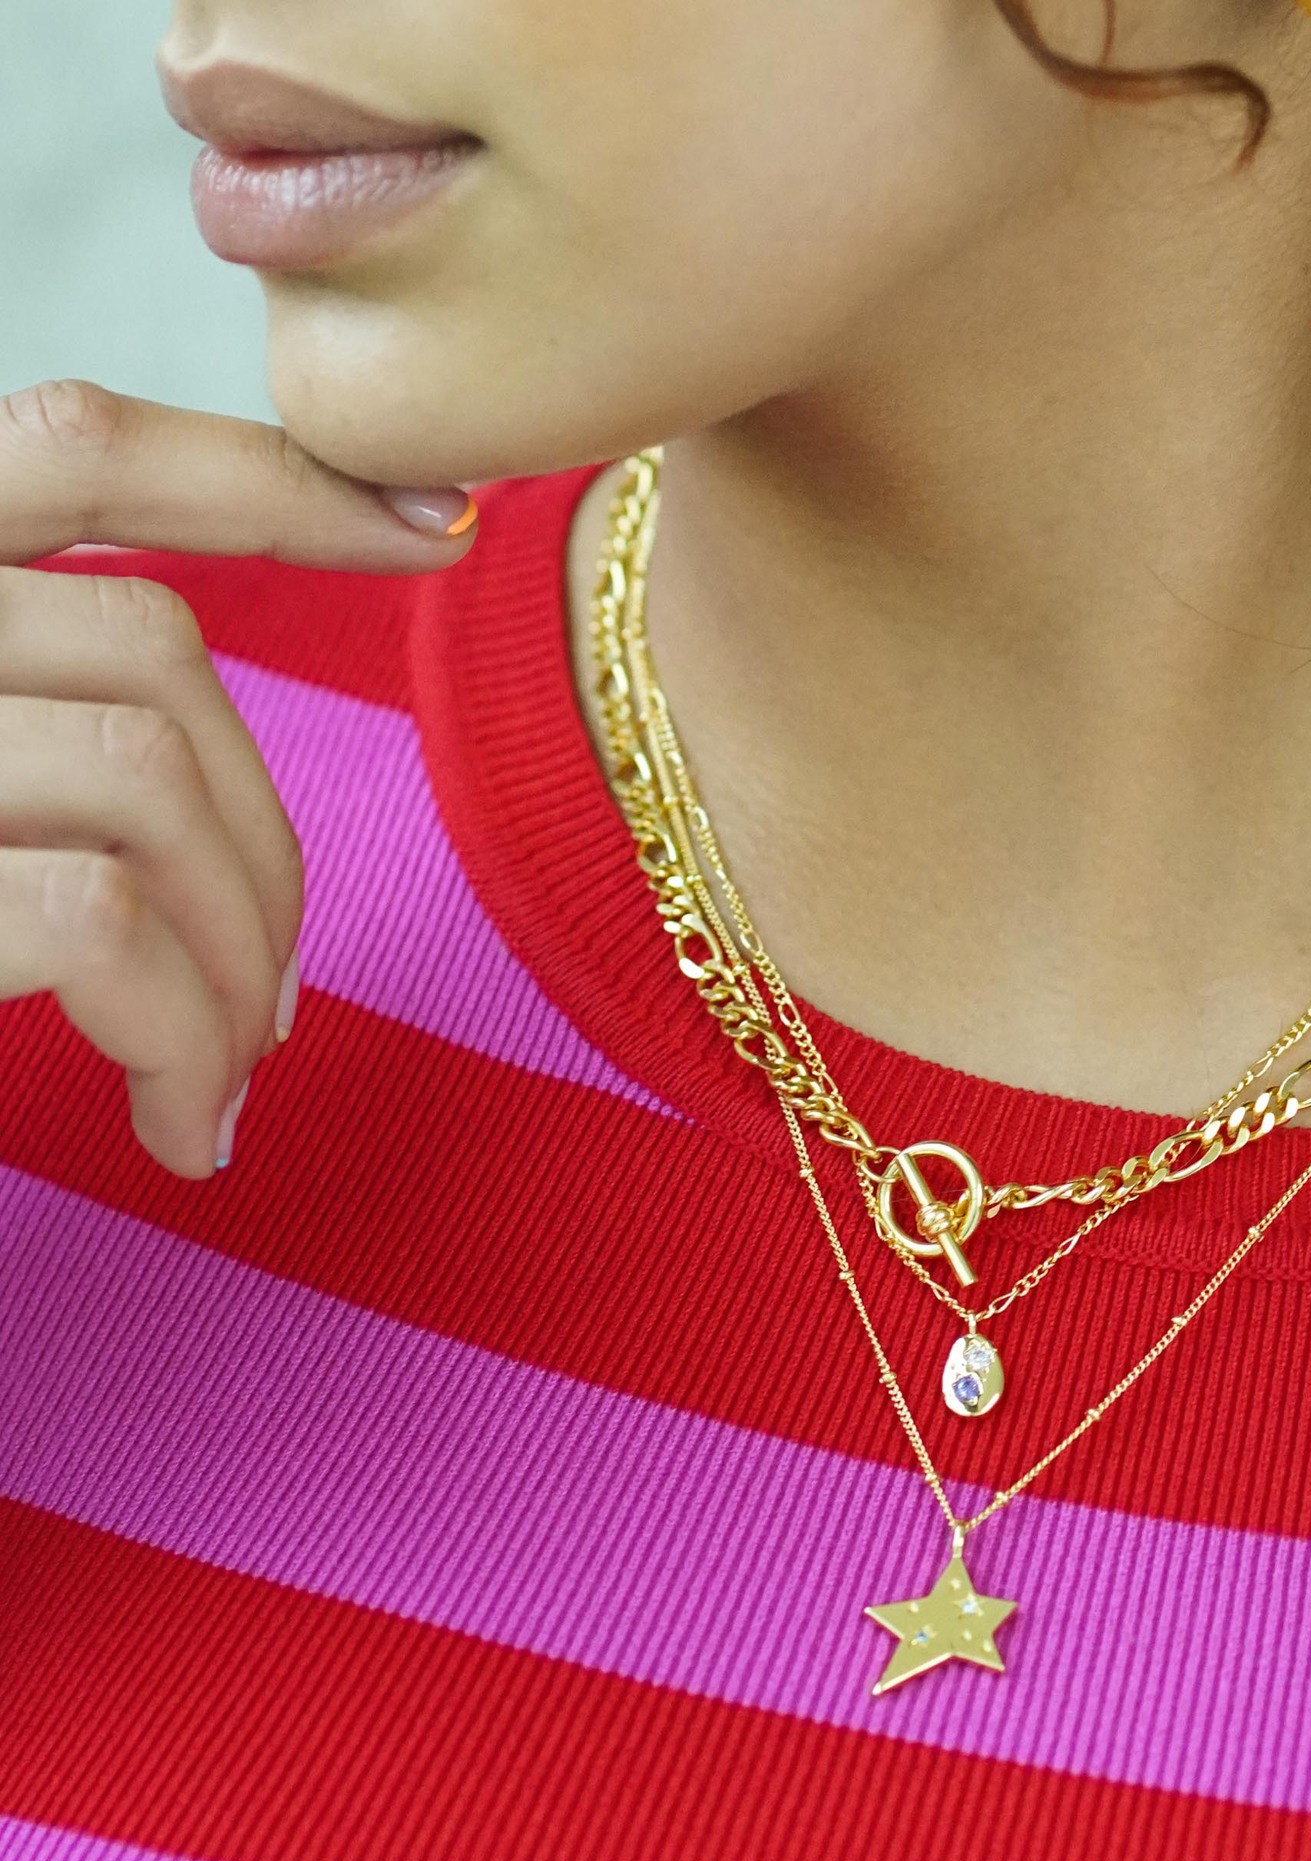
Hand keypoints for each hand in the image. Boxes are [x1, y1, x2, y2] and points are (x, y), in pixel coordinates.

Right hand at [0, 381, 476, 1177]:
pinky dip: (183, 1035)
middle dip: (262, 835)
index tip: (434, 529)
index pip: (77, 449)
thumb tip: (202, 779)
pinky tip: (178, 1125)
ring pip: (149, 778)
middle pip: (155, 650)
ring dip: (237, 948)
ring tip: (223, 1070)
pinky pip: (103, 924)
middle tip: (272, 995)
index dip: (275, 475)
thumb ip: (19, 714)